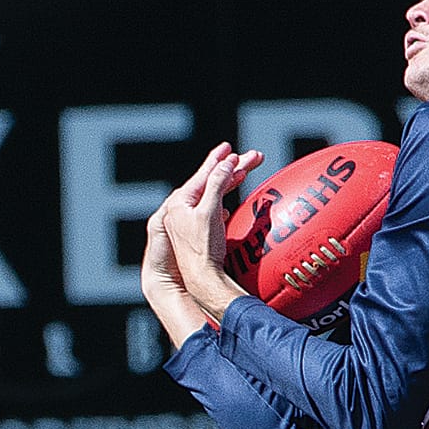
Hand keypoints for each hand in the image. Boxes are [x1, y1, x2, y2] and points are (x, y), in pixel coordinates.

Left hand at [161, 142, 262, 309]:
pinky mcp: (196, 234)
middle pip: (209, 183)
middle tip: (248, 158)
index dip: (218, 160)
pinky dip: (222, 202)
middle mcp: (181, 210)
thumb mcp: (210, 212)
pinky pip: (211, 210)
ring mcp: (188, 222)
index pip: (203, 174)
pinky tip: (229, 204)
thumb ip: (216, 185)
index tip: (229, 147)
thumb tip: (225, 163)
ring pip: (211, 195)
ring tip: (243, 172)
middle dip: (230, 170)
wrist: (203, 280)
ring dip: (228, 184)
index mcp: (180, 202)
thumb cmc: (204, 249)